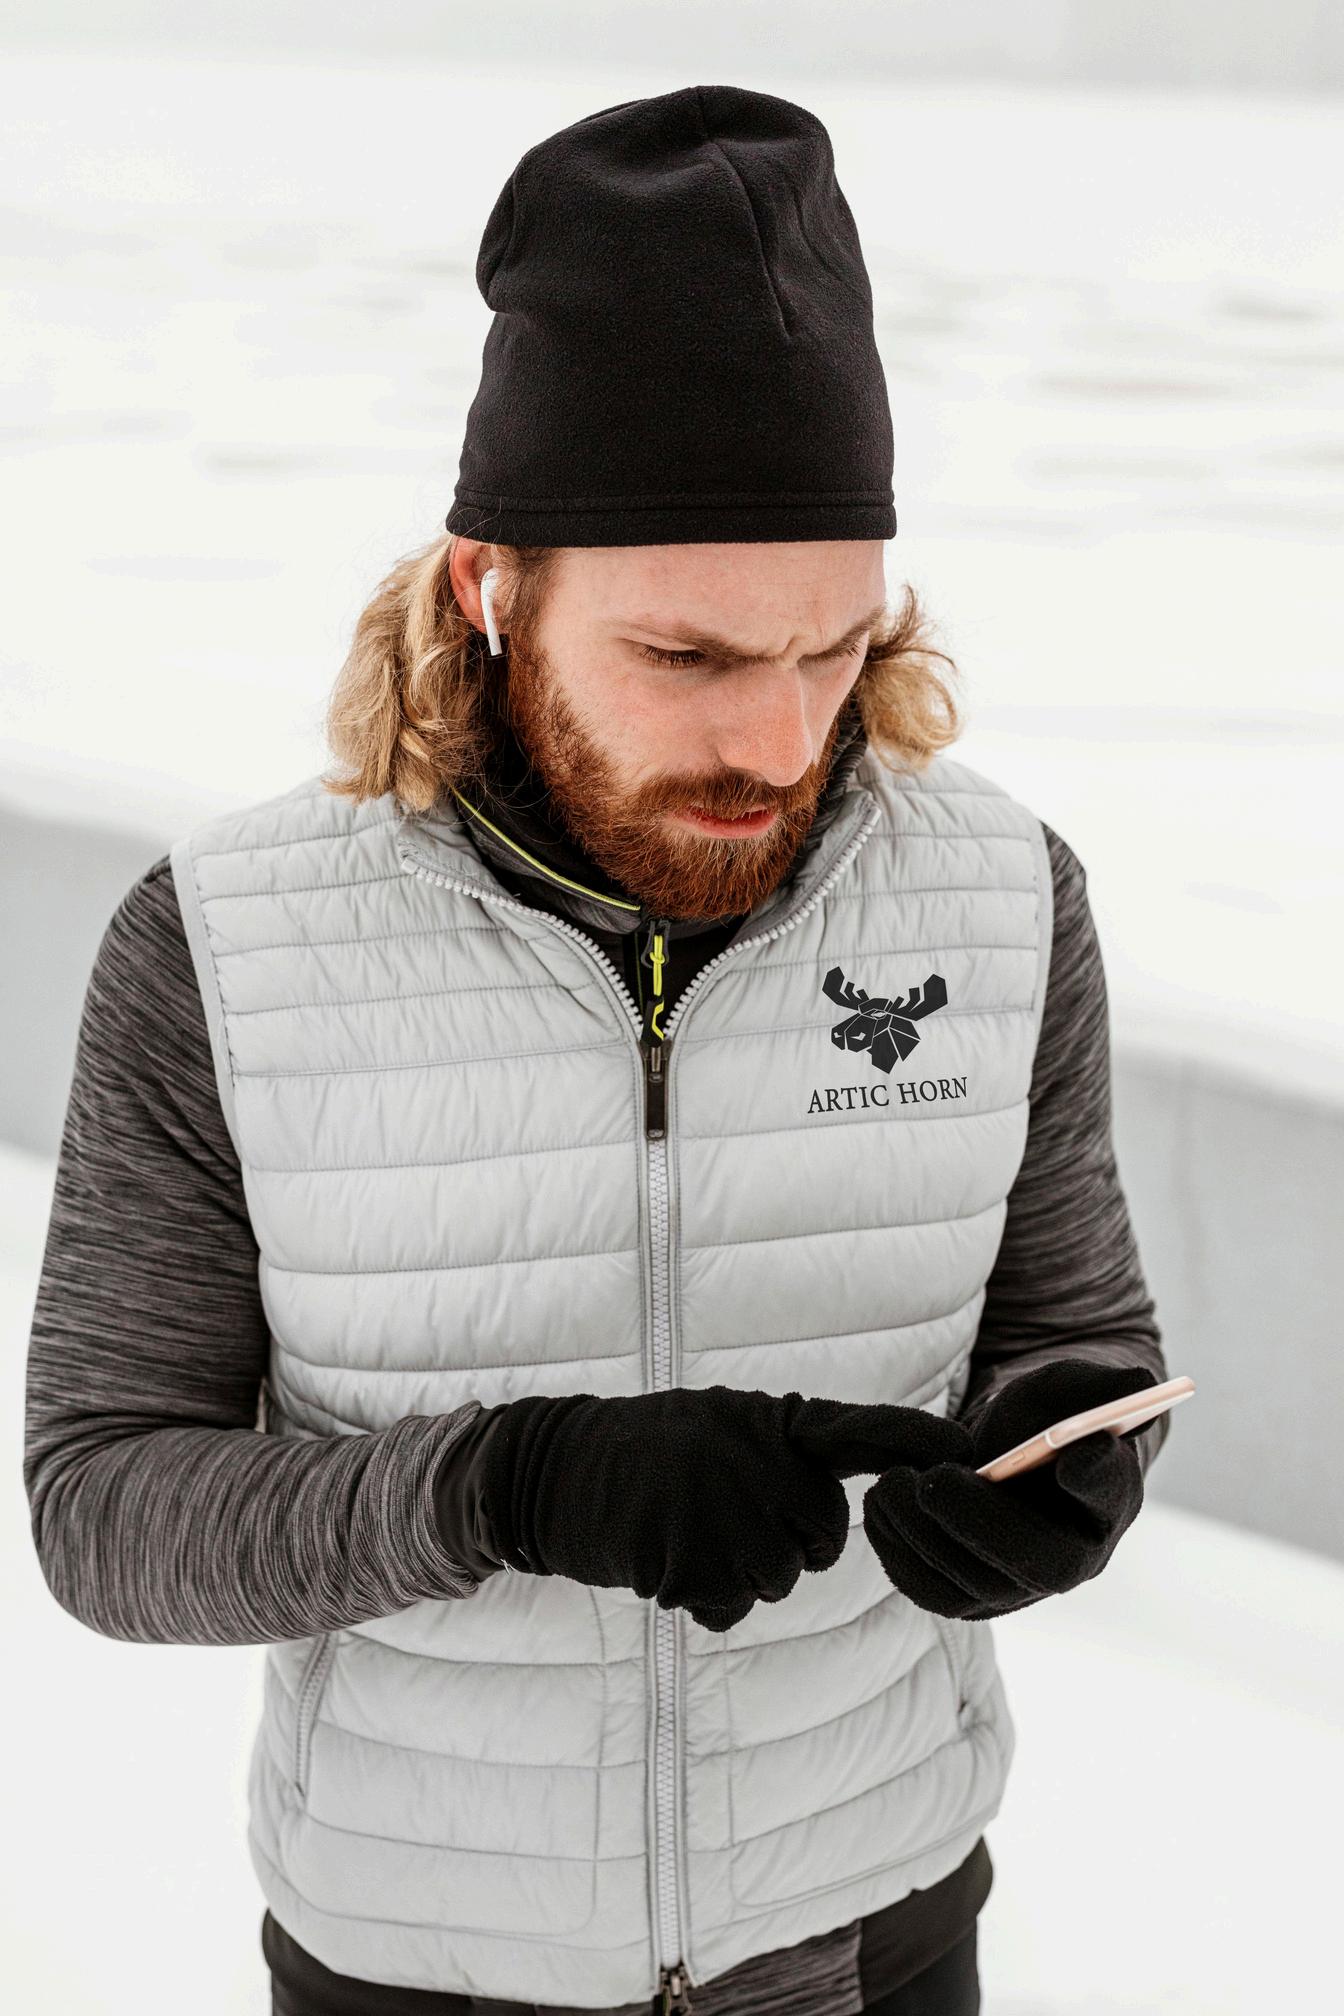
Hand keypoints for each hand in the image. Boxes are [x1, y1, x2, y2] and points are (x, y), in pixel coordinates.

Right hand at [473, 1384, 912, 1632]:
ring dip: (731, 1574)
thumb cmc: (643, 1451)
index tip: (965, 1450)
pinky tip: (658, 1556)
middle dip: (780, 1546)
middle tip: (714, 1515)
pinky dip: (694, 1596)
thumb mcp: (717, 1427)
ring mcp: (725, 1512)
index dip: (914, 1441)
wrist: (553, 1471)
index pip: (857, 1431)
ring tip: (680, 1530)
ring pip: (774, 1582)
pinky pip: (725, 1607)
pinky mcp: (690, 1561)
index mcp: (767, 1420)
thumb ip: (777, 1455)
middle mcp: (757, 1461)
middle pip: (819, 1542)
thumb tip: (825, 1509)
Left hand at [861, 1360, 1159, 1618]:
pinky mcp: (972, 1595)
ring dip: (924, 1538)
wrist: (1001, 1449)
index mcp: (1109, 1497)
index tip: (1072, 1455)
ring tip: (891, 1484)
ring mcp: (1022, 1586)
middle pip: (1038, 1565)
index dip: (1096, 1478)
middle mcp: (1075, 1558)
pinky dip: (898, 1553)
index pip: (1112, 1494)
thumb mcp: (1065, 1387)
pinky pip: (934, 1593)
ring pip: (977, 1589)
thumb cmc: (1040, 1415)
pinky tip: (880, 1506)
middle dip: (980, 1523)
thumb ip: (1099, 1384)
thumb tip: (1138, 1382)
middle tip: (932, 1479)